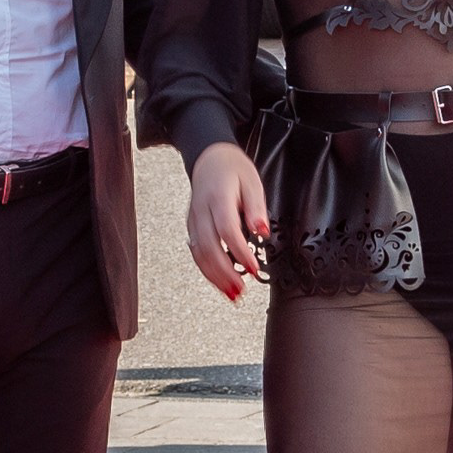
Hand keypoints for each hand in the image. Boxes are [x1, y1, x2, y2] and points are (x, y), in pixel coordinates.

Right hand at [186, 142, 269, 300]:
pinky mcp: (192, 226)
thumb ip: (256, 208)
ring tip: (232, 293)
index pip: (227, 229)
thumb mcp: (252, 182)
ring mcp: (194, 220)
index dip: (239, 252)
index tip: (252, 268)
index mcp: (218, 197)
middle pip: (209, 247)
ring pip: (199, 253)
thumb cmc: (232, 169)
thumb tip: (260, 230)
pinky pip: (196, 251)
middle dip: (224, 273)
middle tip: (241, 290)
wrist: (209, 159)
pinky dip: (207, 270)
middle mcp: (201, 210)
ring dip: (214, 277)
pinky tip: (219, 282)